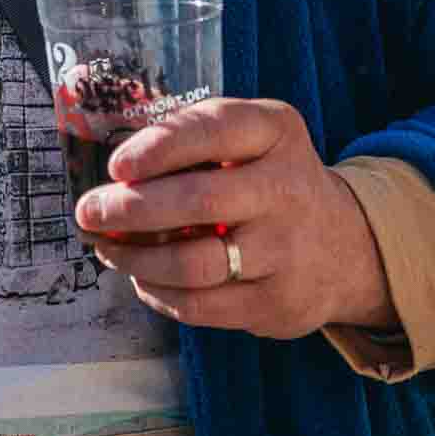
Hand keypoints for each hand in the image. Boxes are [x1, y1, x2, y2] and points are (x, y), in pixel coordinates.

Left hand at [74, 98, 397, 339]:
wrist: (345, 245)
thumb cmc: (267, 177)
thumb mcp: (250, 137)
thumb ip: (191, 138)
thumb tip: (113, 171)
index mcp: (275, 131)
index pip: (214, 130)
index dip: (159, 147)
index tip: (117, 165)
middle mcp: (287, 187)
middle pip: (199, 200)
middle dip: (131, 208)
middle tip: (89, 212)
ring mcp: (286, 250)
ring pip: (195, 263)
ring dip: (136, 259)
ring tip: (107, 250)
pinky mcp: (279, 303)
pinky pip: (202, 305)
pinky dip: (160, 293)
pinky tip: (142, 278)